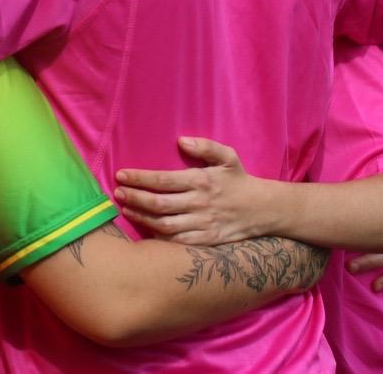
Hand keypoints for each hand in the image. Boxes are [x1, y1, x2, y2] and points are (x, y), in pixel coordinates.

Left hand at [114, 136, 269, 244]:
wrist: (265, 210)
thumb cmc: (239, 180)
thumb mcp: (228, 157)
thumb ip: (206, 147)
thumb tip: (181, 141)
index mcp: (202, 181)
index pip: (163, 180)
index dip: (139, 178)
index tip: (121, 175)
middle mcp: (200, 203)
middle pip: (159, 203)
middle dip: (135, 197)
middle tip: (117, 192)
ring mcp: (203, 224)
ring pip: (165, 225)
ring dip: (142, 217)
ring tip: (126, 208)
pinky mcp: (207, 241)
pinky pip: (178, 242)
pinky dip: (159, 237)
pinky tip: (145, 228)